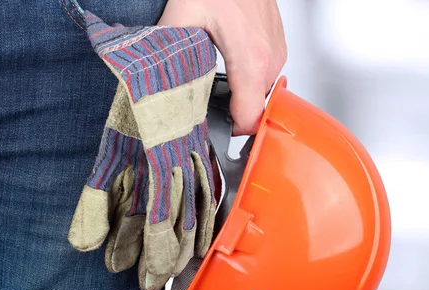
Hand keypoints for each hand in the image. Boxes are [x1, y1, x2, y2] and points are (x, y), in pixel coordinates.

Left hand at [158, 0, 286, 134]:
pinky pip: (265, 74)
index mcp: (251, 60)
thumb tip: (151, 82)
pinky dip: (248, 77)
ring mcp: (277, 50)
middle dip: (231, 113)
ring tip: (216, 85)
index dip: (231, 132)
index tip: (214, 133)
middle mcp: (270, 58)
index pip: (250, 118)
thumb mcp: (182, 17)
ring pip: (261, 92)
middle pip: (255, 108)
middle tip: (205, 108)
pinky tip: (228, 65)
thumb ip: (168, 54)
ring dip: (240, 95)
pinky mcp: (277, 42)